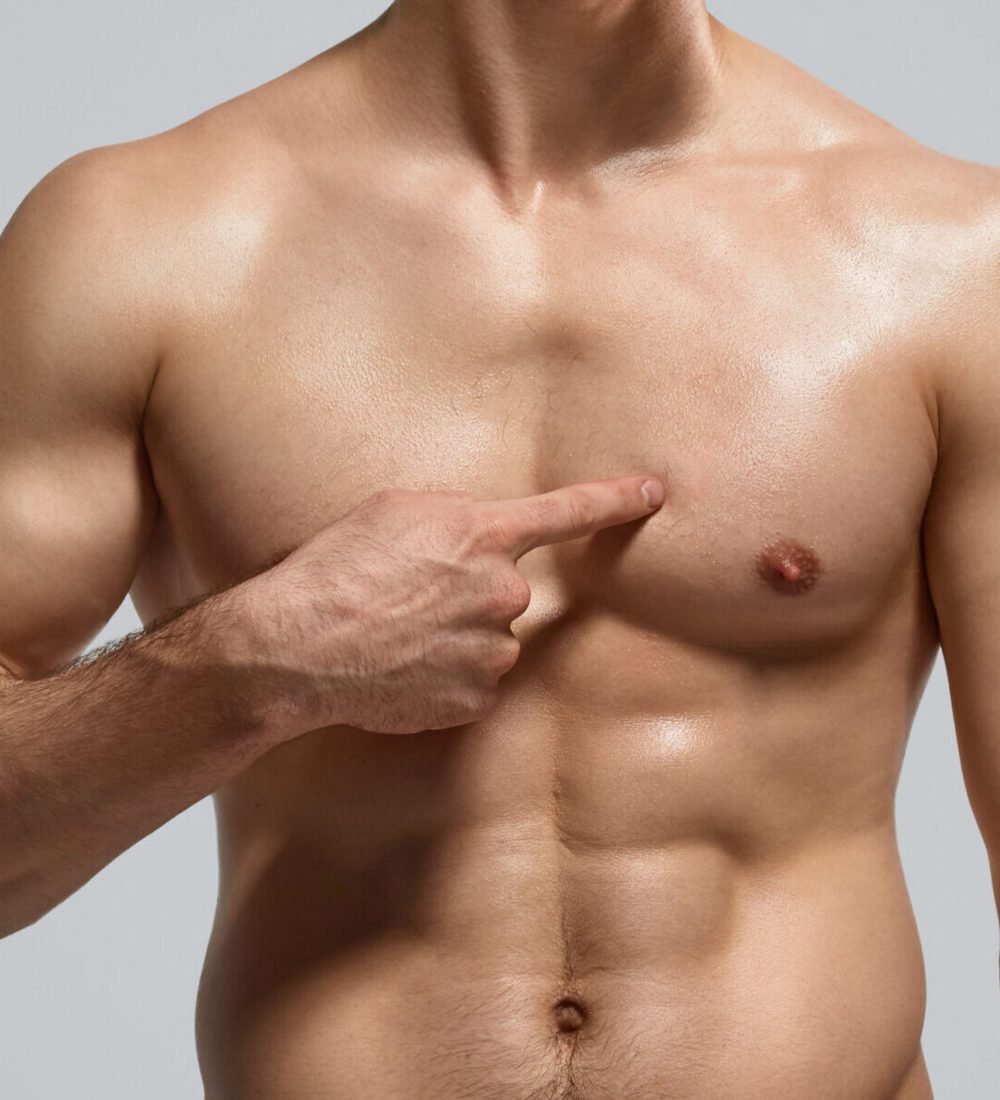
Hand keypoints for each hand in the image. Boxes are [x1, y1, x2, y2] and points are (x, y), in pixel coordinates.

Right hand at [242, 476, 664, 735]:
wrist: (299, 644)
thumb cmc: (336, 567)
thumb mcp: (394, 511)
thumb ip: (455, 519)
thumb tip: (479, 540)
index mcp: (485, 535)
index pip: (568, 511)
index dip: (616, 500)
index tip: (653, 494)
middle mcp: (502, 593)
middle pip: (508, 591)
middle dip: (470, 594)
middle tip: (409, 600)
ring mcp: (492, 651)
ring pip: (490, 641)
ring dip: (455, 638)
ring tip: (394, 636)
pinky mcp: (474, 700)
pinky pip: (472, 683)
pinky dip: (444, 677)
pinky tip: (401, 668)